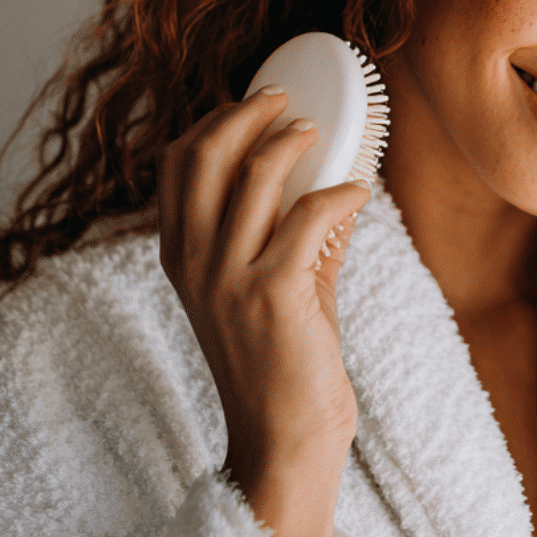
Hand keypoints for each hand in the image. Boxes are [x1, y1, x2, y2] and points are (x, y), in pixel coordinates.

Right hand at [157, 86, 367, 536]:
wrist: (285, 438)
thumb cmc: (283, 365)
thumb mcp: (272, 287)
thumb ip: (291, 235)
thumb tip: (332, 182)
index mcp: (180, 256)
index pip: (176, 165)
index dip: (212, 121)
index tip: (252, 100)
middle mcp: (193, 261)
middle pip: (202, 154)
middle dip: (244, 113)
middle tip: (282, 98)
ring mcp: (227, 277)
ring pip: (252, 174)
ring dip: (290, 140)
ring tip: (319, 130)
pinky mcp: (272, 292)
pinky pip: (308, 215)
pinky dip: (338, 193)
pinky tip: (359, 191)